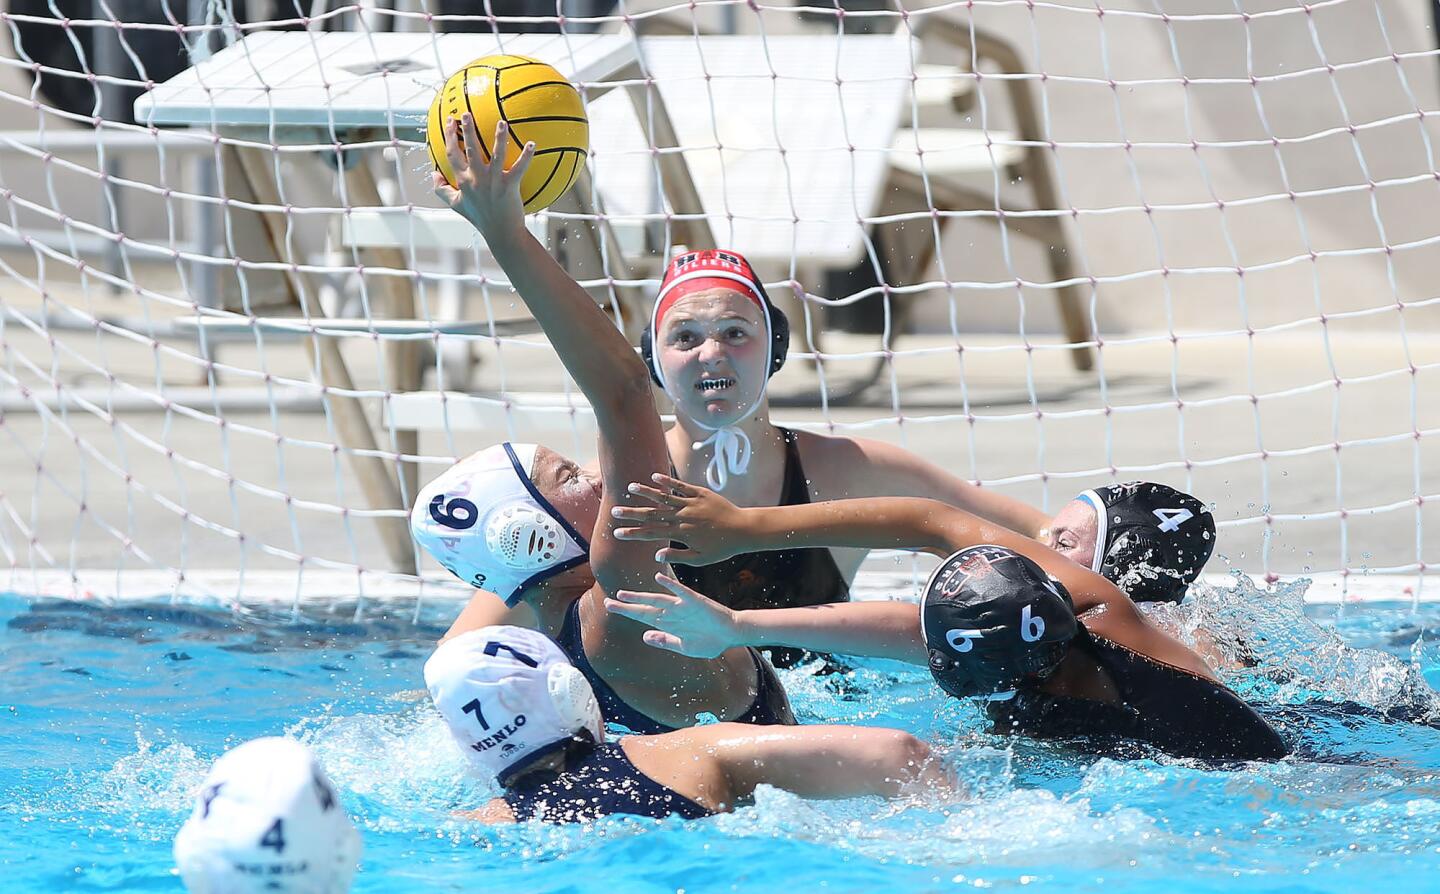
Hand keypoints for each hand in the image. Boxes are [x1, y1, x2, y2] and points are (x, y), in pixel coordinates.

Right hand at [432, 114, 534, 236]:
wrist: (501, 233)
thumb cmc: (480, 217)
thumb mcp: (456, 204)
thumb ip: (442, 189)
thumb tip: (433, 174)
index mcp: (463, 181)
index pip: (452, 154)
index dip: (449, 136)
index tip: (449, 121)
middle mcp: (476, 179)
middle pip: (470, 150)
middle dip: (466, 130)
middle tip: (466, 113)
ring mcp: (493, 182)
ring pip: (496, 155)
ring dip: (499, 137)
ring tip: (501, 122)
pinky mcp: (510, 187)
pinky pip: (520, 168)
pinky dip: (527, 156)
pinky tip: (532, 144)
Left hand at [605, 573, 740, 658]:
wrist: (731, 634)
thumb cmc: (710, 641)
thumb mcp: (685, 647)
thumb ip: (666, 642)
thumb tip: (645, 636)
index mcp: (668, 624)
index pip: (643, 616)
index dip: (627, 611)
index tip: (610, 606)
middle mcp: (672, 613)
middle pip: (645, 608)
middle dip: (627, 605)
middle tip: (608, 602)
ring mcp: (682, 606)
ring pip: (658, 600)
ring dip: (641, 597)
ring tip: (624, 594)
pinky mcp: (695, 601)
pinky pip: (680, 592)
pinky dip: (670, 586)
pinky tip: (658, 579)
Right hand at [612, 473, 750, 564]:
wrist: (744, 529)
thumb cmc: (722, 548)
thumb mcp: (700, 558)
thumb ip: (678, 556)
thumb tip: (656, 556)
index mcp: (681, 534)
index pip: (652, 533)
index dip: (633, 533)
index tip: (617, 532)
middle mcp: (683, 517)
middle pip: (653, 514)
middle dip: (632, 513)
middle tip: (614, 511)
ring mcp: (691, 504)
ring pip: (664, 497)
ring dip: (646, 492)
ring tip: (630, 487)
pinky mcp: (700, 494)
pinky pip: (681, 487)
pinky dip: (668, 481)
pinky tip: (654, 476)